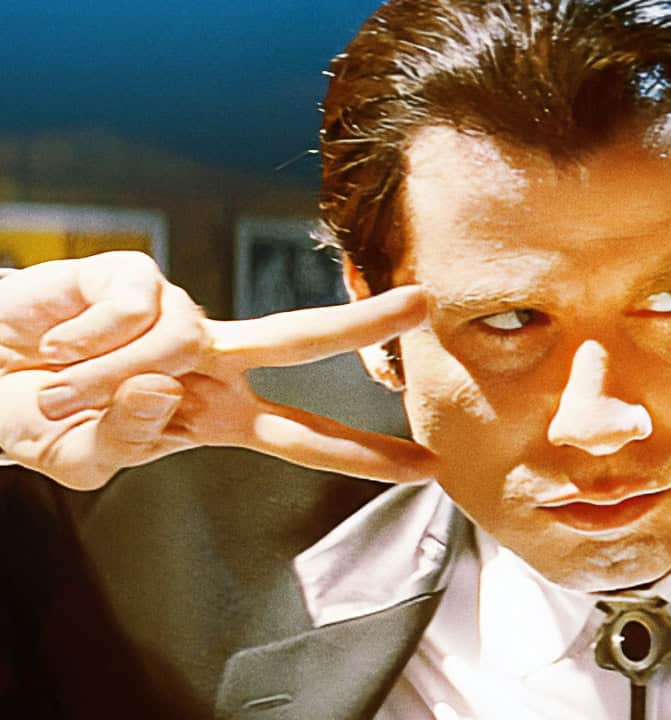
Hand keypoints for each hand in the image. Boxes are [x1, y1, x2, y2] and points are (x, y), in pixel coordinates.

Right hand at [0, 252, 435, 489]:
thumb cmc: (34, 418)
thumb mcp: (78, 456)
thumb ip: (124, 440)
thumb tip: (165, 385)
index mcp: (213, 416)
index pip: (301, 439)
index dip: (363, 456)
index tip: (428, 466)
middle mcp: (209, 361)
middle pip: (299, 339)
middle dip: (361, 322)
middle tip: (425, 303)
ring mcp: (175, 315)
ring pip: (178, 338)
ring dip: (103, 376)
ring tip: (54, 387)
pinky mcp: (132, 275)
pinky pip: (132, 306)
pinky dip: (85, 337)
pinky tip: (54, 342)